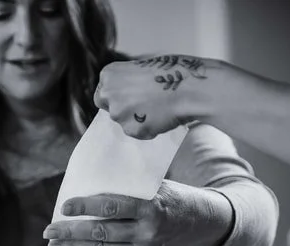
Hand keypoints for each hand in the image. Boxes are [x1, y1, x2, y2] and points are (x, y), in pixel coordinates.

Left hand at [43, 182, 232, 245]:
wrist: (199, 220)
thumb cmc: (170, 195)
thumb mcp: (154, 184)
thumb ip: (127, 187)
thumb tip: (87, 185)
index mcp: (150, 206)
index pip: (112, 206)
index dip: (86, 207)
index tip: (64, 207)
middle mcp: (147, 231)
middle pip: (102, 232)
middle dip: (71, 232)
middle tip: (48, 231)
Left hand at [94, 55, 217, 139]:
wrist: (187, 86)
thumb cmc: (170, 72)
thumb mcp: (140, 68)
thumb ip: (126, 83)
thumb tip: (124, 96)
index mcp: (109, 75)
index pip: (102, 95)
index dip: (115, 99)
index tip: (126, 100)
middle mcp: (109, 94)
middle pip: (110, 110)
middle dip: (124, 111)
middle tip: (143, 106)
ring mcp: (119, 114)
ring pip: (125, 123)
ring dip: (137, 120)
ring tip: (157, 108)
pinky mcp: (132, 129)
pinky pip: (138, 133)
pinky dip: (148, 129)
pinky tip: (161, 117)